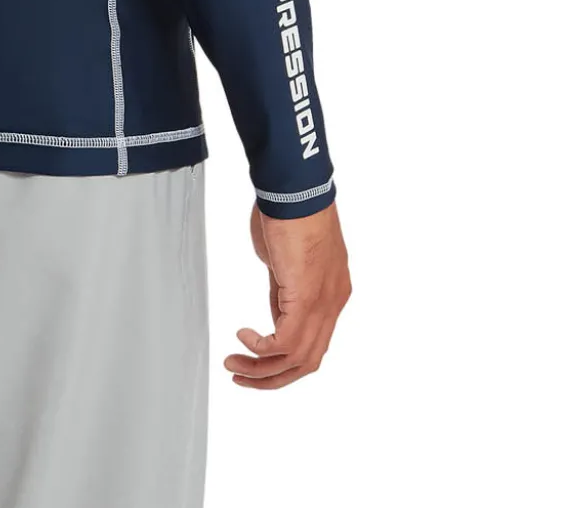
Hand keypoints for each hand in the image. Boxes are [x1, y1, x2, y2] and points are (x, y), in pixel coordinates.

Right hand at [224, 201, 350, 389]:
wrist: (294, 191)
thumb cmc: (286, 211)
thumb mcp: (283, 259)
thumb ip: (283, 289)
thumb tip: (275, 311)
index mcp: (331, 293)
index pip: (312, 342)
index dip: (284, 359)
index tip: (256, 358)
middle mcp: (333, 303)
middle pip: (308, 361)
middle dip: (272, 377)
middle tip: (242, 377)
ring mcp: (324, 303)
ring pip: (298, 358)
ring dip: (262, 369)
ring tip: (235, 366)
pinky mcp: (308, 298)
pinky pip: (286, 341)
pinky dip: (262, 348)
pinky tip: (243, 337)